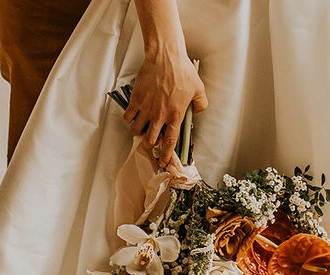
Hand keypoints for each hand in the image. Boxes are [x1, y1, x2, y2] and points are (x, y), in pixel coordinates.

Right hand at [123, 47, 207, 167]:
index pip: (170, 142)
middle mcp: (160, 116)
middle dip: (150, 145)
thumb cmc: (182, 70)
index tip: (163, 162)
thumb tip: (196, 113)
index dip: (166, 155)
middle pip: (151, 140)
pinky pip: (128, 117)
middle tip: (150, 142)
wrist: (165, 56)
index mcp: (176, 116)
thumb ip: (200, 104)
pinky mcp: (136, 100)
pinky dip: (129, 120)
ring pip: (138, 130)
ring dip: (139, 132)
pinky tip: (132, 117)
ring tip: (141, 129)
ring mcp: (146, 108)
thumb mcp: (199, 89)